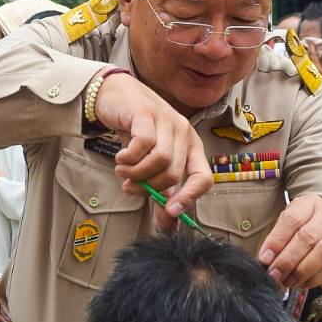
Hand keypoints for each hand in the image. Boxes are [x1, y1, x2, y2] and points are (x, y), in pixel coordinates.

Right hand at [90, 72, 212, 223]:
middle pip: (174, 174)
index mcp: (192, 147)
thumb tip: (168, 225)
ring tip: (122, 171)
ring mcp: (167, 120)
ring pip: (160, 160)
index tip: (168, 211)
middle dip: (148, 187)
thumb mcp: (151, 162)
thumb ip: (161, 191)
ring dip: (137, 173)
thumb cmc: (136, 132)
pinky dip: (129, 158)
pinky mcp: (147, 113)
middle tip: (129, 186)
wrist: (116, 96)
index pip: (204, 178)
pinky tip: (121, 157)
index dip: (189, 197)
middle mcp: (184, 133)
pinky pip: (144, 145)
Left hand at [258, 195, 321, 291]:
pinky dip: (313, 279)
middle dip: (287, 259)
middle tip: (274, 274)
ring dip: (301, 270)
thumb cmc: (308, 235)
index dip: (276, 240)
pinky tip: (301, 282)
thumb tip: (266, 260)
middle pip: (307, 237)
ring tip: (287, 280)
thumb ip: (278, 241)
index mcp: (310, 204)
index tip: (265, 259)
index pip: (292, 219)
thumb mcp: (290, 230)